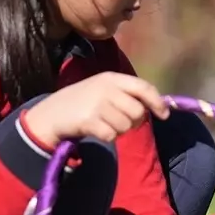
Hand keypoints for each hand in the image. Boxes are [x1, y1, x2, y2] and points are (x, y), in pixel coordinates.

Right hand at [24, 72, 168, 145]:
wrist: (50, 113)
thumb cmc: (83, 102)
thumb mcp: (104, 89)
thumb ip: (128, 94)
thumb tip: (159, 106)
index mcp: (112, 78)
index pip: (143, 87)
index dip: (157, 102)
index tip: (164, 115)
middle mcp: (106, 88)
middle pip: (138, 112)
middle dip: (133, 122)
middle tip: (119, 121)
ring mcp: (96, 103)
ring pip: (126, 126)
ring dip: (119, 130)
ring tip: (104, 123)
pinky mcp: (88, 120)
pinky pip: (112, 135)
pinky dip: (107, 136)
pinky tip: (95, 130)